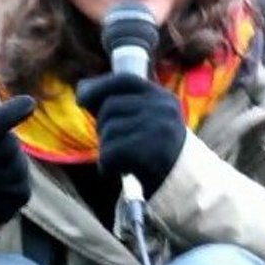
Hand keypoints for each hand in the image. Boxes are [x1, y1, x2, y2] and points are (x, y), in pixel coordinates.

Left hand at [76, 74, 185, 198]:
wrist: (184, 184)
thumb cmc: (157, 152)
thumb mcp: (147, 121)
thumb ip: (120, 105)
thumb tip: (82, 90)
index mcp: (162, 97)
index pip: (125, 80)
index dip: (99, 86)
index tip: (80, 99)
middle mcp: (162, 108)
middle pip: (110, 107)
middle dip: (102, 127)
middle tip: (113, 145)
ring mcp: (158, 128)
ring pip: (108, 131)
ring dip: (105, 149)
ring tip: (120, 160)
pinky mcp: (150, 152)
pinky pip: (109, 153)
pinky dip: (106, 165)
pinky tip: (118, 170)